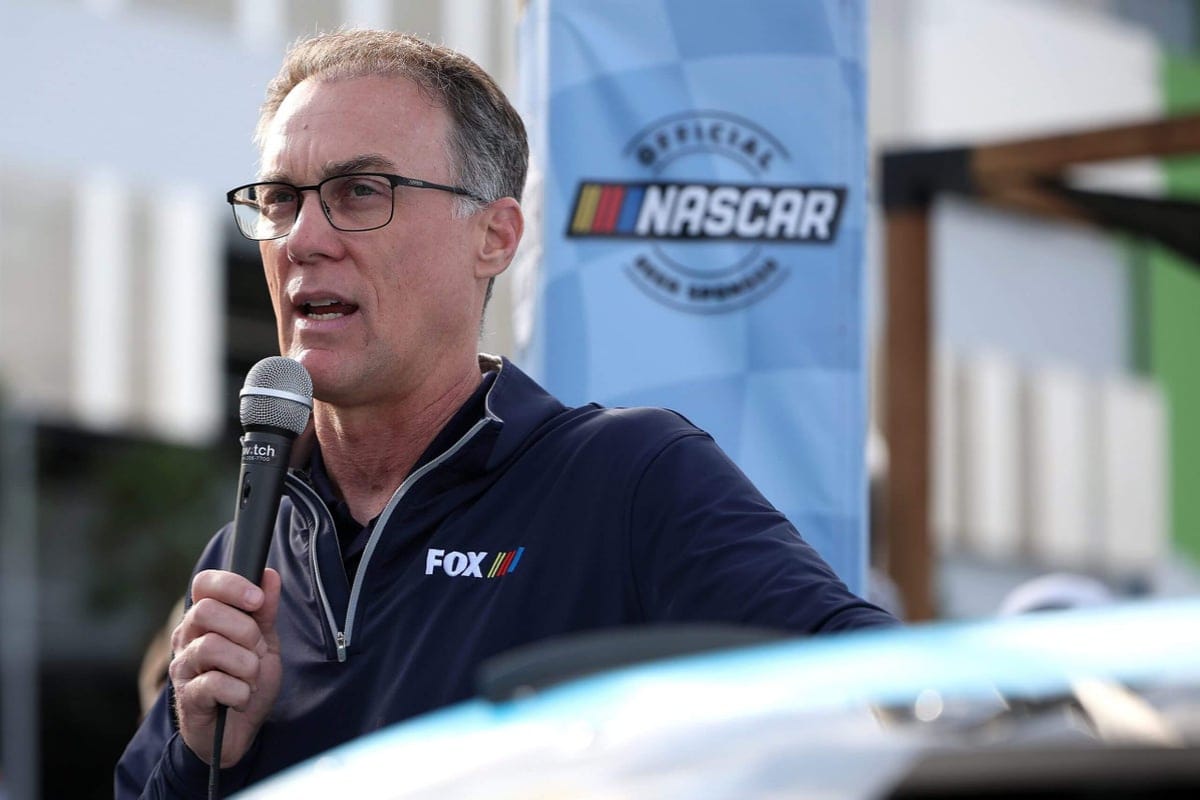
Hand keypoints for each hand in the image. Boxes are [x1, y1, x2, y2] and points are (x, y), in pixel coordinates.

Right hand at [168, 568, 281, 767]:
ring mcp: (183, 667)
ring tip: (251, 677)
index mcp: (205, 618)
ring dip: (246, 664)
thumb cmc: (247, 680)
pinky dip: (240, 691)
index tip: (257, 600)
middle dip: (244, 630)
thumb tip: (269, 574)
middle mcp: (187, 638)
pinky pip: (215, 684)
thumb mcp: (264, 641)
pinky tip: (242, 697)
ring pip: (211, 647)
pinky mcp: (187, 697)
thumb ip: (265, 610)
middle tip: (257, 649)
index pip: (203, 583)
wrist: (239, 730)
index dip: (231, 585)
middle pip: (205, 611)